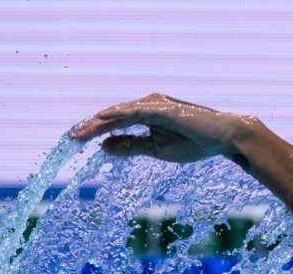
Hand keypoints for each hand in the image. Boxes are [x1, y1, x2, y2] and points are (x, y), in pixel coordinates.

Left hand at [70, 93, 249, 163]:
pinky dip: (117, 114)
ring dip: (98, 122)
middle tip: (69, 138)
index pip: (115, 124)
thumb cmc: (194, 143)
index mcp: (145, 116)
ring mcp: (154, 105)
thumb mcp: (157, 149)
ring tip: (80, 132)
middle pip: (112, 117)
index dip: (94, 131)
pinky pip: (135, 110)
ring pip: (119, 113)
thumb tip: (104, 147)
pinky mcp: (162, 107)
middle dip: (90, 127)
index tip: (76, 141)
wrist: (222, 138)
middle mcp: (146, 106)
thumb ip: (131, 146)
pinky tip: (102, 119)